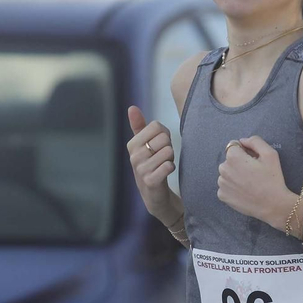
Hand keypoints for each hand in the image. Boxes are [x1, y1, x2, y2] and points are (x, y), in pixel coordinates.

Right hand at [126, 106, 177, 221]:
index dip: (165, 134)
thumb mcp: (144, 145)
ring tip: (164, 165)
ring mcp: (141, 169)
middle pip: (164, 138)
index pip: (157, 126)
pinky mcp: (150, 181)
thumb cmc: (152, 164)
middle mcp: (134, 156)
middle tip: (163, 157)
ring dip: (170, 158)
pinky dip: (171, 167)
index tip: (160, 145)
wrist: (154, 194)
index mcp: (132, 144)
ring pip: (168, 151)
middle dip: (169, 147)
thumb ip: (139, 126)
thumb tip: (131, 107)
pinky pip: (168, 166)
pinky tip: (165, 172)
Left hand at [217, 136, 293, 225]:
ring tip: (249, 183)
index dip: (245, 152)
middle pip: (230, 160)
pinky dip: (233, 187)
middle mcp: (223, 169)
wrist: (273, 205)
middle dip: (239, 163)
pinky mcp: (222, 196)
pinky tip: (244, 192)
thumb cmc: (272, 179)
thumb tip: (242, 141)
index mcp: (233, 157)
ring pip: (227, 173)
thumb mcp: (270, 153)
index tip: (254, 161)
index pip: (234, 147)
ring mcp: (221, 184)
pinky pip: (226, 186)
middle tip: (253, 173)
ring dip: (235, 175)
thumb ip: (255, 141)